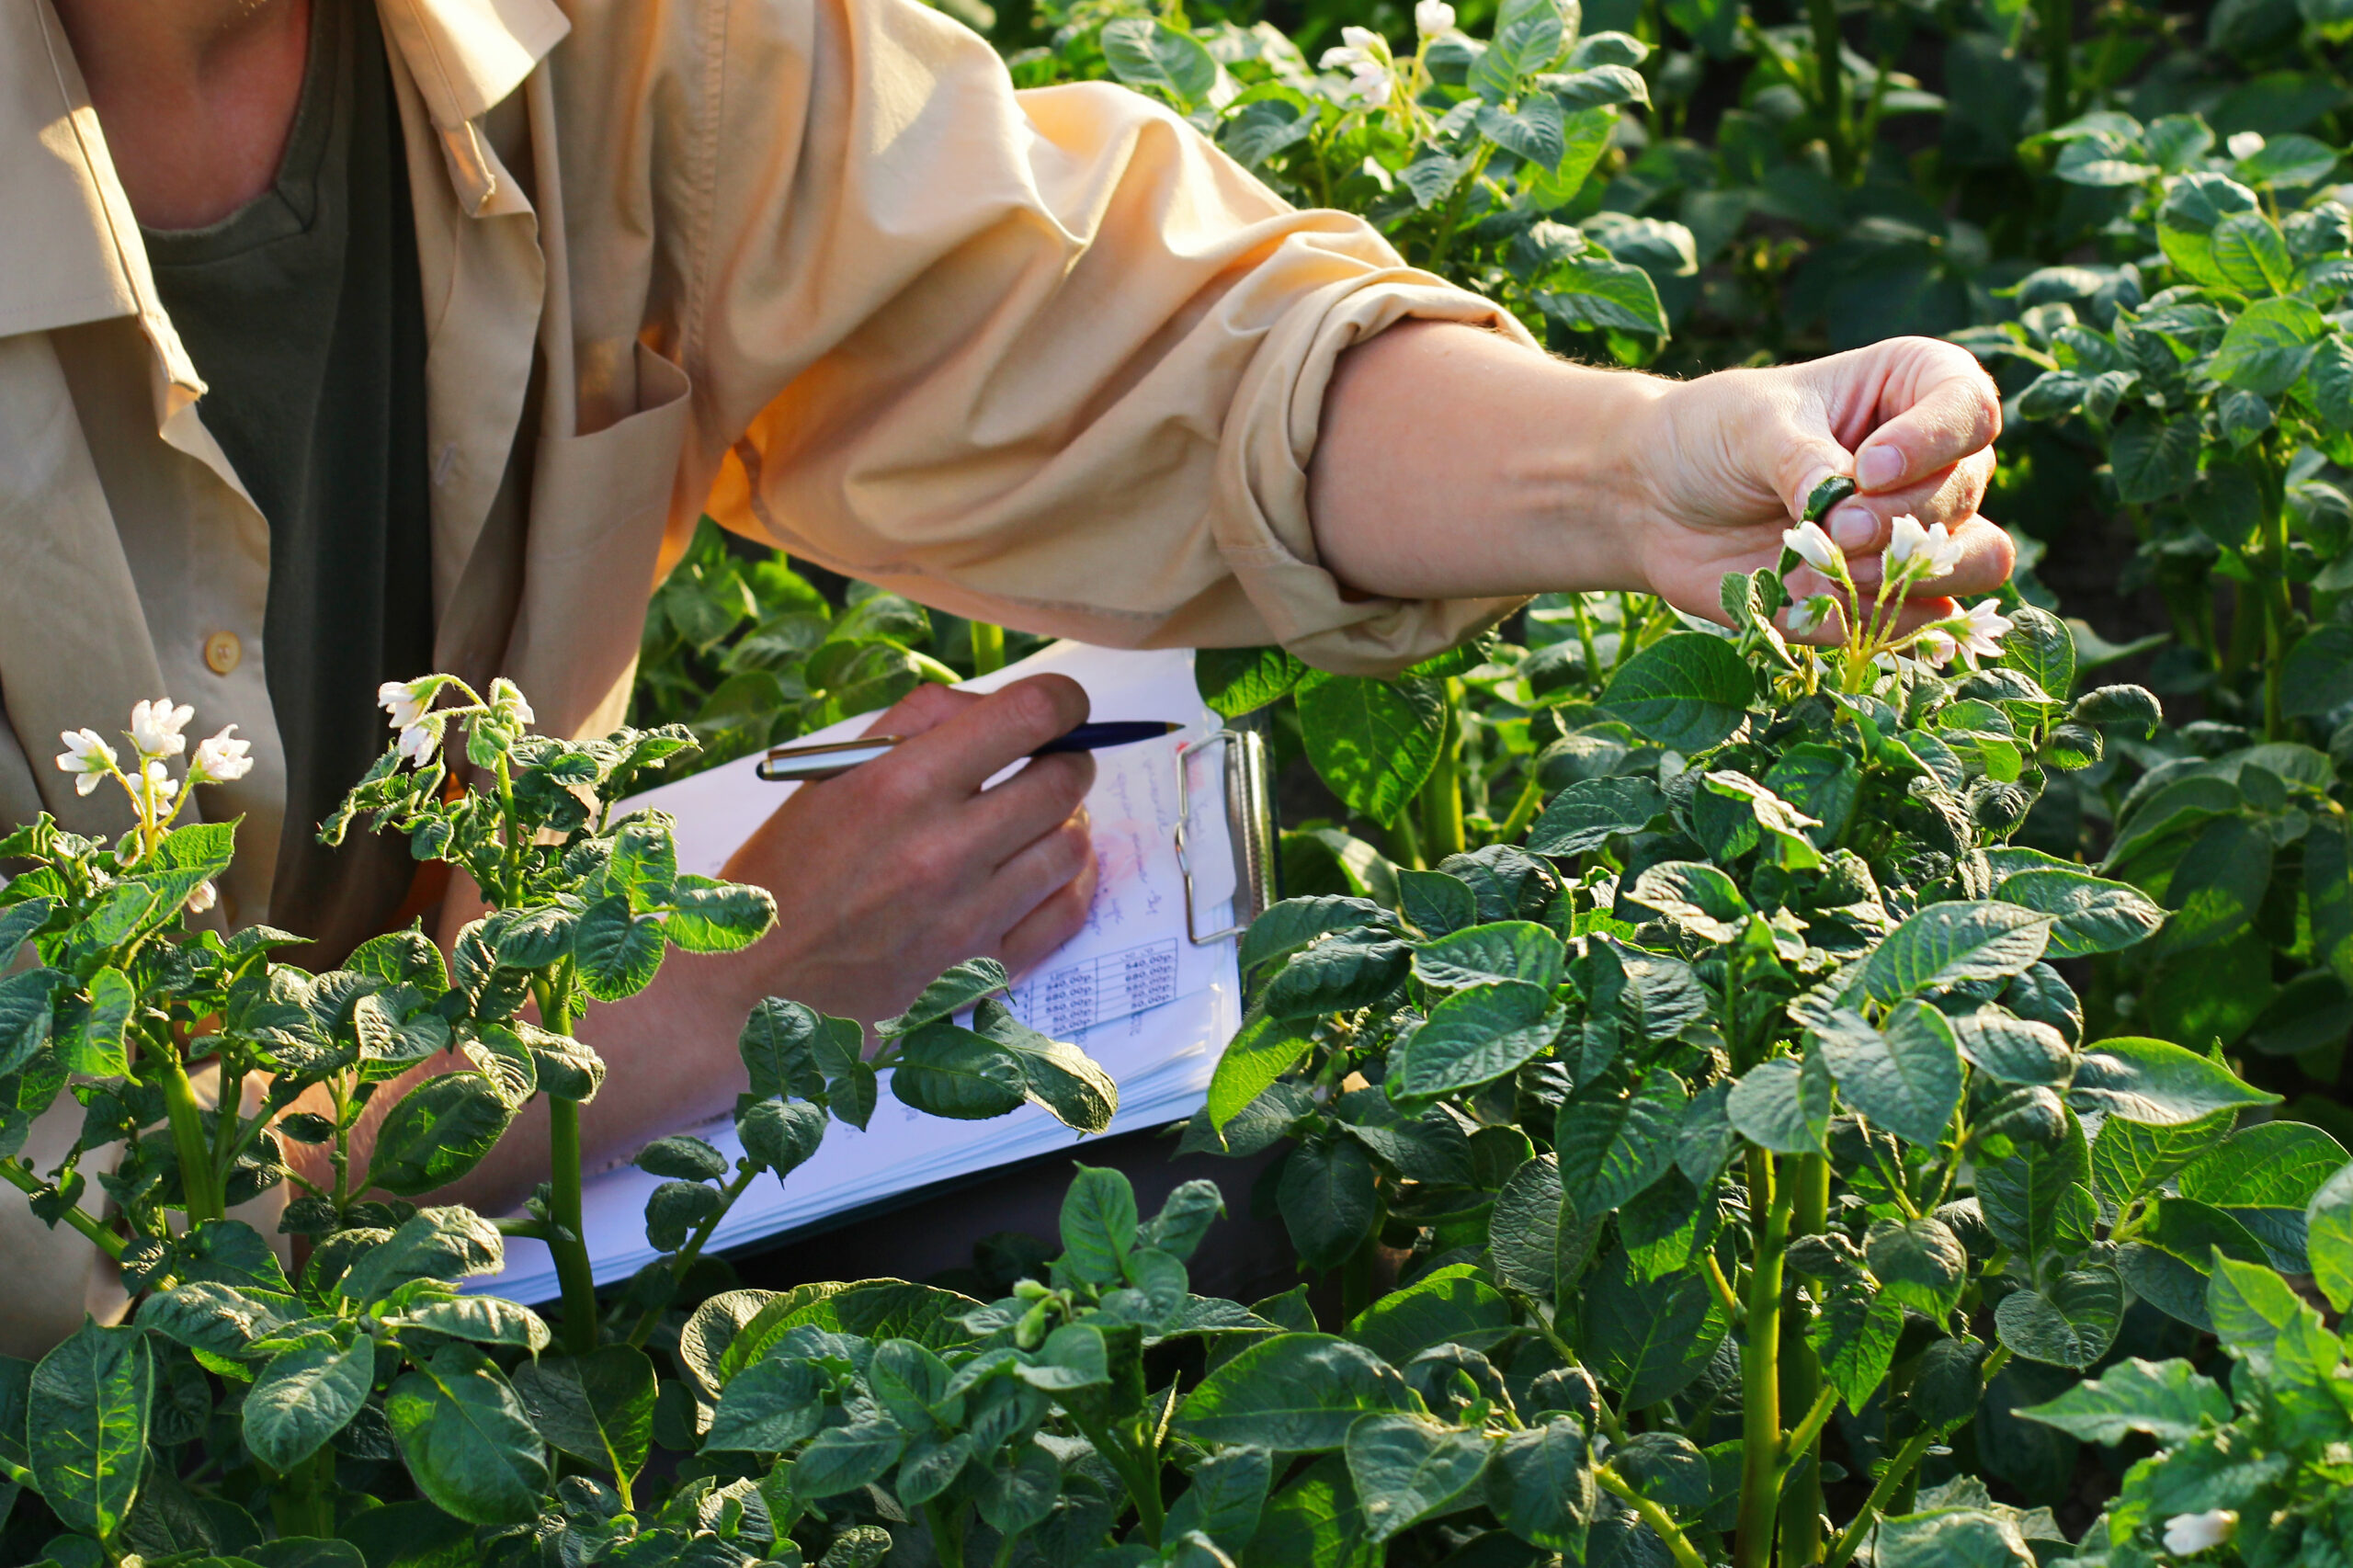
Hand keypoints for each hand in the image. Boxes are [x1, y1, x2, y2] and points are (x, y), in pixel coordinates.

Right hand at [704, 673, 1099, 1026]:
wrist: (748, 985)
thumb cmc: (788, 871)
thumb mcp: (831, 774)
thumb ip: (919, 722)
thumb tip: (997, 708)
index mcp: (899, 785)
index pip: (1030, 715)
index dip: (1063, 702)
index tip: (1062, 709)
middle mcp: (941, 848)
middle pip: (1065, 780)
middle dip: (1067, 762)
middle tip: (1050, 765)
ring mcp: (967, 915)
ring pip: (1073, 845)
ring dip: (1068, 823)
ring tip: (1039, 821)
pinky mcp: (981, 970)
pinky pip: (1067, 912)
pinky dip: (1070, 883)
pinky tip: (1047, 871)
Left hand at [1633, 336, 2012, 636]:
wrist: (1657, 501)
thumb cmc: (1712, 436)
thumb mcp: (1753, 426)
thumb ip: (1806, 463)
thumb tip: (1850, 514)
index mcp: (1911, 390)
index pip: (1972, 410)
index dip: (1934, 443)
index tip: (1867, 466)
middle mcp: (1930, 461)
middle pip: (1968, 492)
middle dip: (1903, 518)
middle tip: (1839, 527)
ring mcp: (1915, 531)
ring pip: (1983, 559)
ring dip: (1914, 571)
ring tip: (1837, 565)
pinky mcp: (1889, 593)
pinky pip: (1926, 618)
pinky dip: (1882, 616)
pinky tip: (1823, 601)